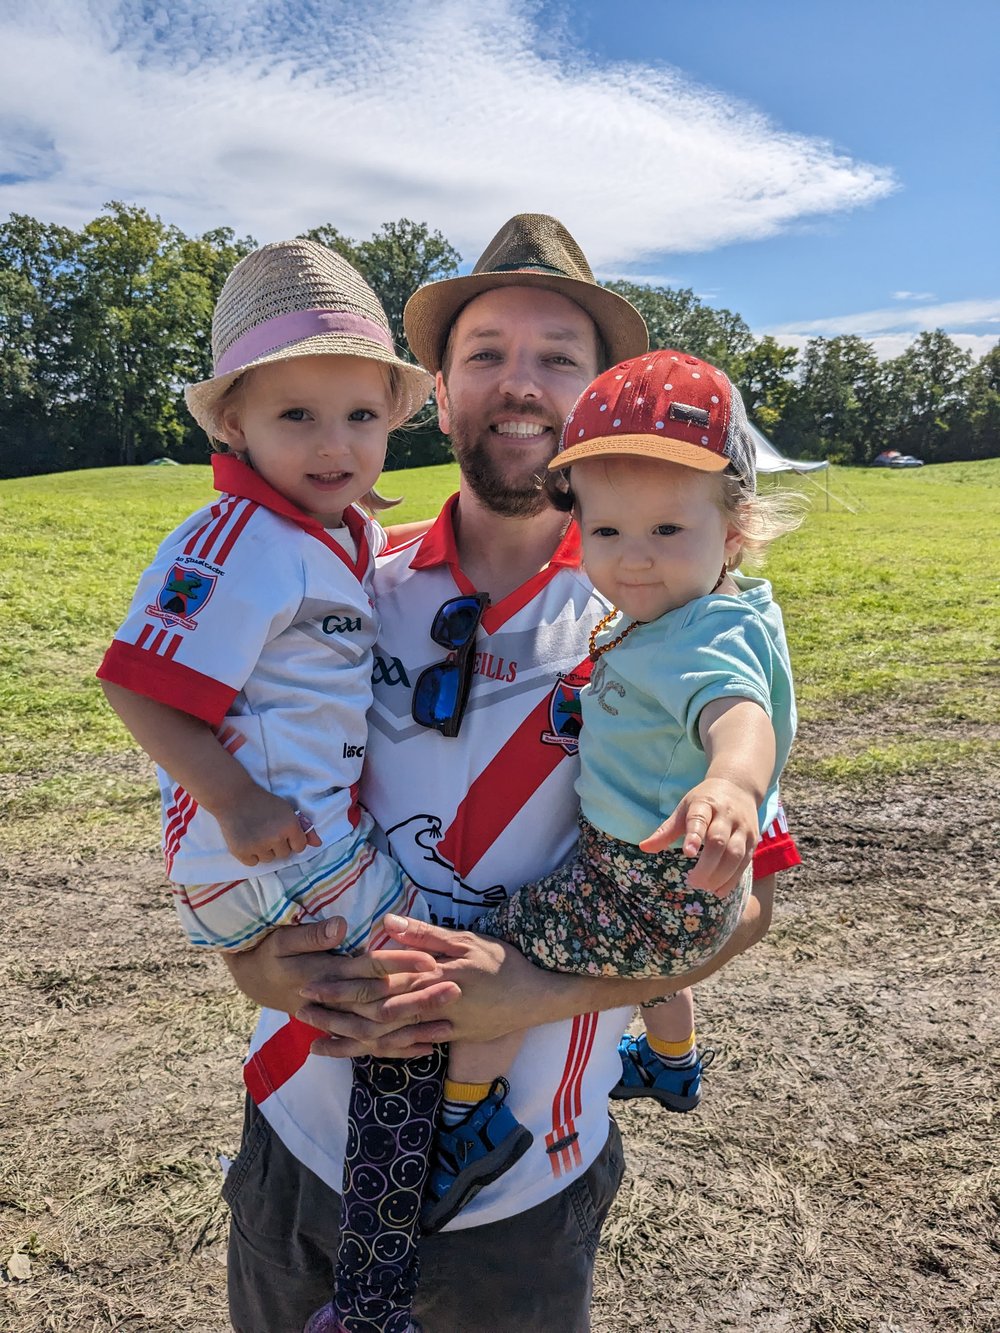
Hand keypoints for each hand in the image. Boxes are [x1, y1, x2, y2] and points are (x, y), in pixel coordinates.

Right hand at [216, 787, 321, 865]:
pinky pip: (253, 862)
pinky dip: (250, 854)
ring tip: (256, 833)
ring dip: (264, 850)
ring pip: (269, 859)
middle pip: (284, 854)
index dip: (292, 840)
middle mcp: (276, 838)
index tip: (282, 832)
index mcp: (290, 826)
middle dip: (278, 844)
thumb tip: (318, 844)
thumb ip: (304, 829)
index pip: (300, 847)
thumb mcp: (287, 811)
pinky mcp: (242, 852)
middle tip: (267, 830)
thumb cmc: (264, 803)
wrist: (234, 797)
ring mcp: (258, 846)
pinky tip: (247, 840)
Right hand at [222, 915, 459, 1055]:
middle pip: (383, 1004)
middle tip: (455, 989)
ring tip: (449, 1026)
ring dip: (415, 1028)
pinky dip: (398, 1049)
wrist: (254, 981)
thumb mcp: (282, 940)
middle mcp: (336, 1004)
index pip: (369, 970)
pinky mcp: (342, 1032)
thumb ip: (312, 935)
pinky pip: (372, 1047)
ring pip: (381, 1031)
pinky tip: (426, 1049)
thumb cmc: (270, 954)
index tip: (430, 960)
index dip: (400, 965)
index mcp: (326, 976)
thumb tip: (340, 926)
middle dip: (419, 999)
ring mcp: (339, 1021)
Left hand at [303, 915, 545, 1055]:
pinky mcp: (447, 1038)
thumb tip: (386, 922)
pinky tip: (358, 1054)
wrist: (538, 998)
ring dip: (350, 1038)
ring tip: (318, 1041)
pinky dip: (379, 1052)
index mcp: (433, 973)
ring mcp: (438, 1025)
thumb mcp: (468, 940)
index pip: (379, 979)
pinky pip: (407, 1048)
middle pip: (374, 1010)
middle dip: (336, 1012)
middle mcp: (431, 1003)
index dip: (343, 982)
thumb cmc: (504, 963)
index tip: (313, 982)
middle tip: (302, 1012)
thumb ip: (426, 934)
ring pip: (386, 1035)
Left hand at [639, 778, 758, 894]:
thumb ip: (666, 830)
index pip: (699, 819)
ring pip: (736, 855)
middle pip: (719, 842)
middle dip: (707, 865)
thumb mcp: (684, 808)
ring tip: (704, 887)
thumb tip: (644, 848)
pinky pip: (745, 863)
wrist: (739, 787)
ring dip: (720, 875)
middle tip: (692, 881)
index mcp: (705, 804)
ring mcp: (743, 828)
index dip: (694, 836)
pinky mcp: (753, 841)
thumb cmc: (705, 801)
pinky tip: (719, 891)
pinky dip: (733, 880)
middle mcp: (726, 815)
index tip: (687, 853)